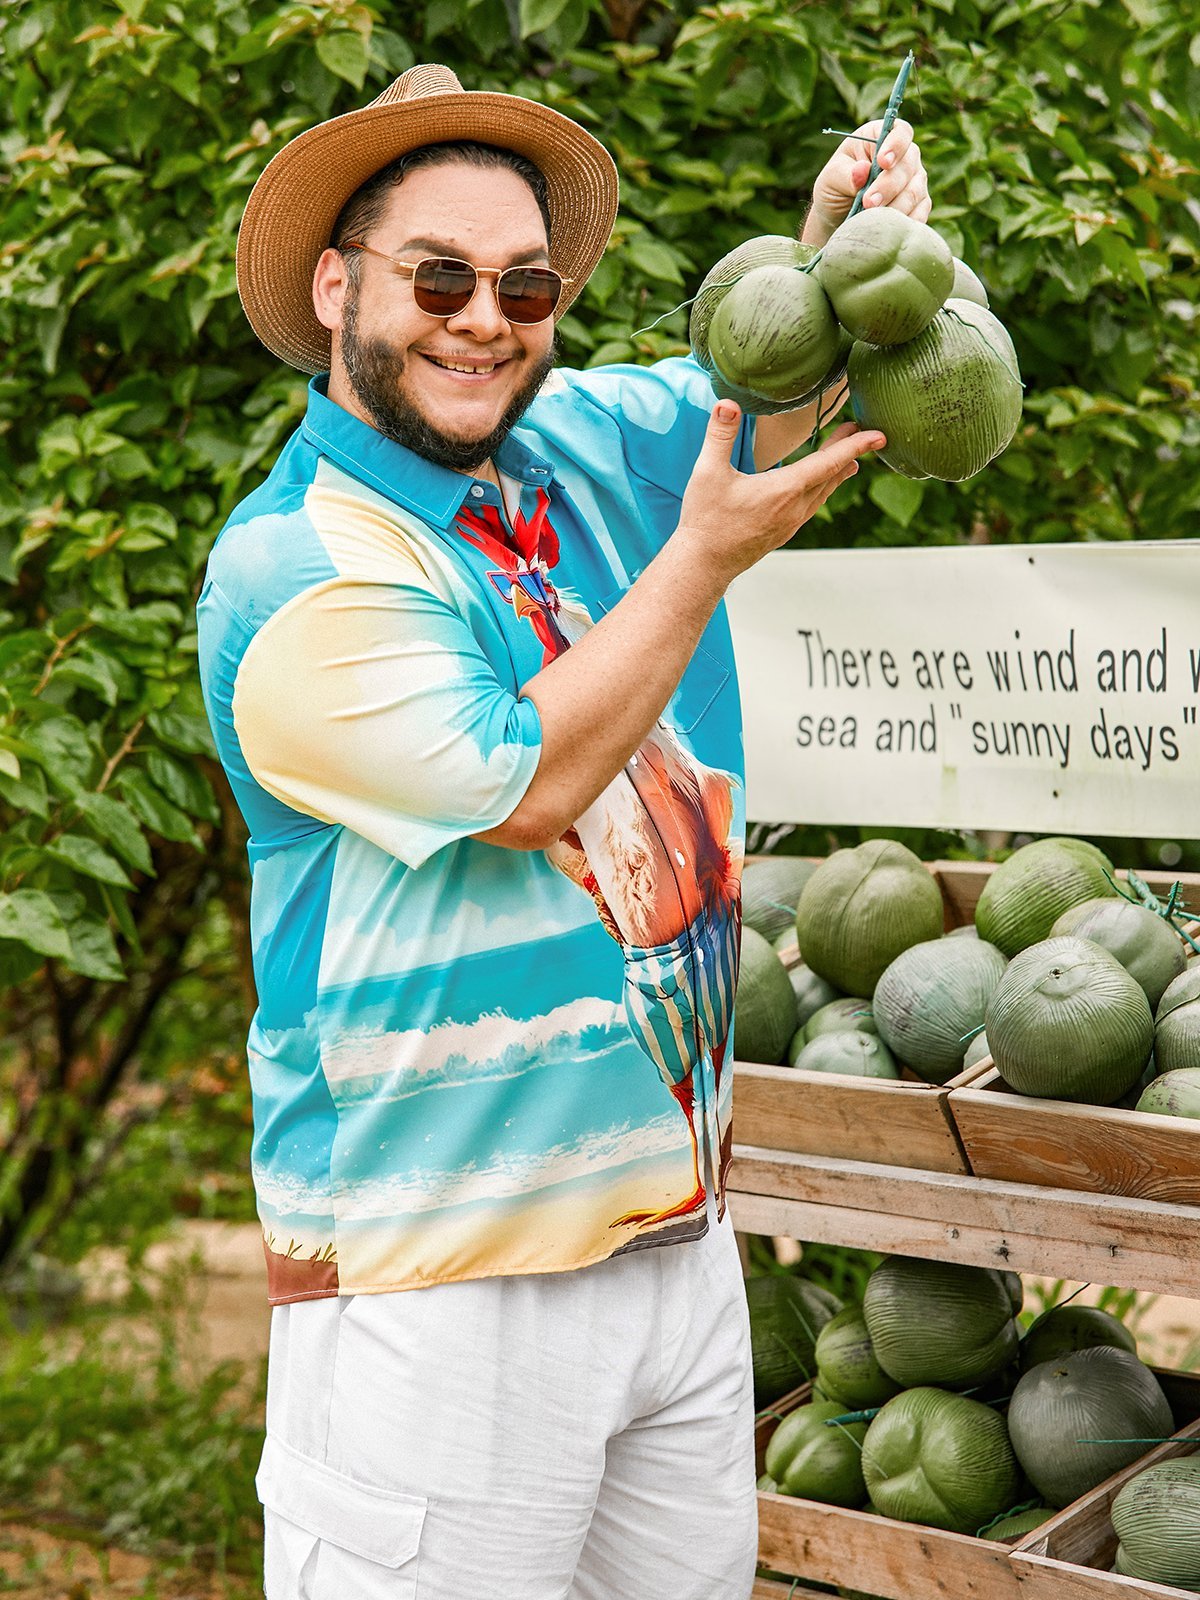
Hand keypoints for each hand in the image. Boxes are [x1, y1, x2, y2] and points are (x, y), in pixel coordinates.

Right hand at [675, 403, 885, 587]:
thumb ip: (720, 435)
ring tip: (850, 461)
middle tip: (864, 432)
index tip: (878, 435)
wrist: (704, 564)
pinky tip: (817, 490)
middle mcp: (795, 508)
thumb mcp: (708, 473)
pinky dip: (823, 490)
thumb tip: (727, 403)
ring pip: (823, 493)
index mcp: (786, 490)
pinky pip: (811, 506)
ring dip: (837, 473)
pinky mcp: (782, 533)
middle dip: (848, 451)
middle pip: (831, 474)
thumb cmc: (706, 520)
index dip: (855, 445)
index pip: (829, 462)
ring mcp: (791, 523)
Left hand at [802, 118, 929, 247]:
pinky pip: (920, 211)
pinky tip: (891, 228)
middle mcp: (903, 155)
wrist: (838, 220)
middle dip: (888, 186)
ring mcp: (914, 179)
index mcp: (880, 137)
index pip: (899, 132)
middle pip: (908, 164)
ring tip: (874, 218)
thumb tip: (862, 170)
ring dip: (896, 206)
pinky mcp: (918, 203)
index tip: (883, 162)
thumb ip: (845, 174)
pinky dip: (907, 220)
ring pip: (915, 190)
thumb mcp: (830, 179)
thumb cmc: (834, 190)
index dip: (895, 145)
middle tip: (869, 203)